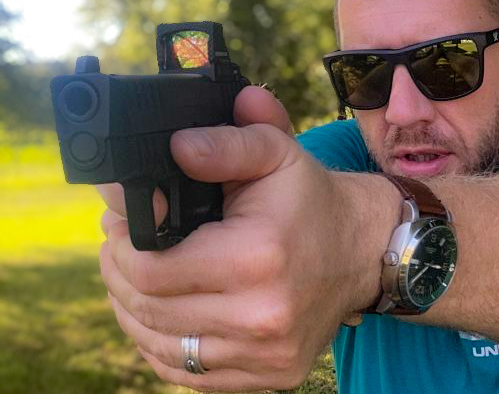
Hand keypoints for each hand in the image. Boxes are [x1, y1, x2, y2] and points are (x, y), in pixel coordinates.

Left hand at [98, 86, 395, 390]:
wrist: (363, 248)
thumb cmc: (311, 198)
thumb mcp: (274, 152)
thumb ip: (224, 144)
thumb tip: (175, 146)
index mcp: (256, 257)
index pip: (149, 270)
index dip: (120, 247)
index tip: (120, 226)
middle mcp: (262, 316)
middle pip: (148, 312)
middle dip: (121, 275)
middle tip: (121, 247)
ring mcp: (267, 354)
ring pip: (162, 348)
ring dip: (136, 312)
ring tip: (138, 278)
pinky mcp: (271, 376)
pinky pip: (191, 373)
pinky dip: (166, 345)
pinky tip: (166, 314)